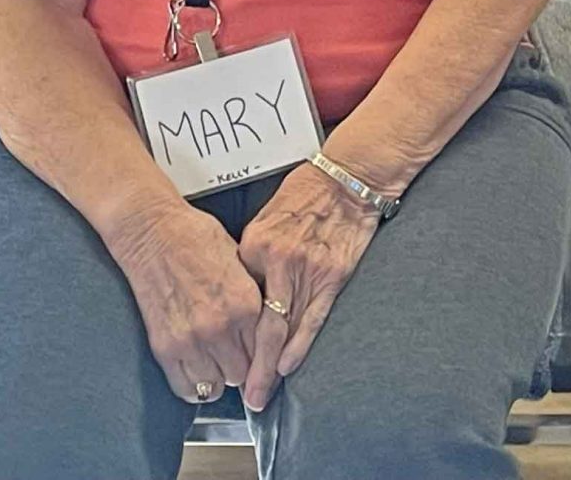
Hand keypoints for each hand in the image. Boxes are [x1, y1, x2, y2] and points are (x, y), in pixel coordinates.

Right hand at [107, 199, 271, 408]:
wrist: (154, 233)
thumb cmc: (196, 239)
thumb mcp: (240, 263)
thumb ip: (252, 300)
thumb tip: (262, 328)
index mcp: (246, 303)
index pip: (265, 352)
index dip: (262, 355)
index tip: (260, 360)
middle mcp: (221, 327)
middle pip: (242, 374)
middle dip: (241, 367)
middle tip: (234, 357)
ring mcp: (191, 341)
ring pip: (216, 387)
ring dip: (217, 377)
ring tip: (215, 363)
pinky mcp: (165, 348)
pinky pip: (186, 388)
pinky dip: (193, 385)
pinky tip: (196, 371)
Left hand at [235, 160, 380, 410]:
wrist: (348, 177)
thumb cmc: (307, 193)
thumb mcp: (267, 218)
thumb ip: (254, 255)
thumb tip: (241, 287)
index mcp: (255, 245)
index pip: (237, 299)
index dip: (229, 332)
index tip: (222, 355)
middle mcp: (277, 260)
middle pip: (258, 323)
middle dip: (249, 363)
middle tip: (242, 392)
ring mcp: (306, 269)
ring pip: (284, 327)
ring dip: (272, 365)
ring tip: (261, 391)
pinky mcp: (332, 275)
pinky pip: (313, 318)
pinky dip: (300, 346)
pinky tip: (289, 366)